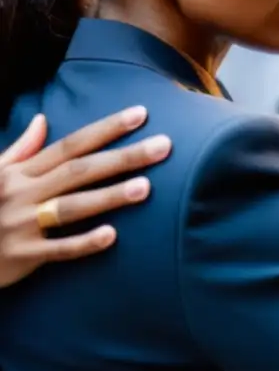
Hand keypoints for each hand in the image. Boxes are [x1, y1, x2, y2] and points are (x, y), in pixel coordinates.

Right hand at [0, 108, 170, 287]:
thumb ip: (20, 150)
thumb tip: (41, 119)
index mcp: (20, 172)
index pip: (72, 144)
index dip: (107, 128)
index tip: (141, 114)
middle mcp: (23, 193)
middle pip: (80, 170)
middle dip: (125, 156)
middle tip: (166, 146)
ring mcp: (21, 225)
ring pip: (72, 207)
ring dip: (109, 197)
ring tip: (146, 188)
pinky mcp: (21, 257)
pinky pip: (57, 250)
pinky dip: (83, 243)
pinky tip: (112, 236)